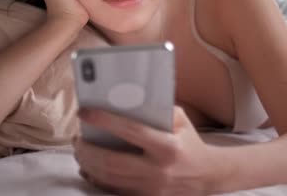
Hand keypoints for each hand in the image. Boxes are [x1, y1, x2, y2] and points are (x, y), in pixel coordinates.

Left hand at [73, 107, 219, 195]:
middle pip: (113, 162)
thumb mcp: (181, 120)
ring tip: (80, 150)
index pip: (131, 131)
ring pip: (109, 179)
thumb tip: (127, 99)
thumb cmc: (190, 142)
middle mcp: (159, 170)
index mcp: (169, 146)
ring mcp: (151, 188)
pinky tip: (88, 168)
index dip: (105, 121)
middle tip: (77, 138)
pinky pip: (113, 190)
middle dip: (88, 150)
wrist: (208, 175)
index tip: (85, 112)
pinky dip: (96, 179)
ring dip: (88, 164)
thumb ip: (158, 109)